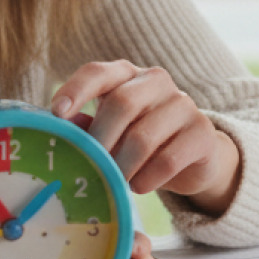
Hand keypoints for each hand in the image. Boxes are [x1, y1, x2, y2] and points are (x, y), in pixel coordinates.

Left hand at [50, 61, 241, 214]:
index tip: (56, 113)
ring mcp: (183, 104)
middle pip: (121, 104)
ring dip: (123, 166)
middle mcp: (156, 81)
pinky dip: (147, 179)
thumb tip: (60, 125)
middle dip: (100, 140)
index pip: (98, 72)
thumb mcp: (111, 131)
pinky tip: (139, 186)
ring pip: (143, 137)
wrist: (192, 158)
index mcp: (126, 75)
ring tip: (115, 181)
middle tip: (90, 166)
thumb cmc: (139, 140)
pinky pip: (168, 160)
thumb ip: (87, 126)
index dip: (76, 90)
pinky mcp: (202, 133)